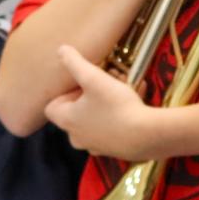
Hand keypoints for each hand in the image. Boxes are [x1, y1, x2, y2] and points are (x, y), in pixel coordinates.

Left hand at [44, 45, 161, 160]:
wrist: (146, 134)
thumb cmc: (116, 106)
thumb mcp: (94, 78)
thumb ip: (75, 63)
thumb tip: (61, 50)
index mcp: (67, 120)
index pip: (52, 107)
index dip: (65, 93)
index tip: (83, 84)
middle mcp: (76, 136)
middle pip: (74, 112)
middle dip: (88, 96)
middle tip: (104, 84)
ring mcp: (94, 145)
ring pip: (93, 119)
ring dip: (103, 105)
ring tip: (121, 91)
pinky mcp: (112, 149)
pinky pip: (109, 129)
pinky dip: (116, 117)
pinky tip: (132, 106)